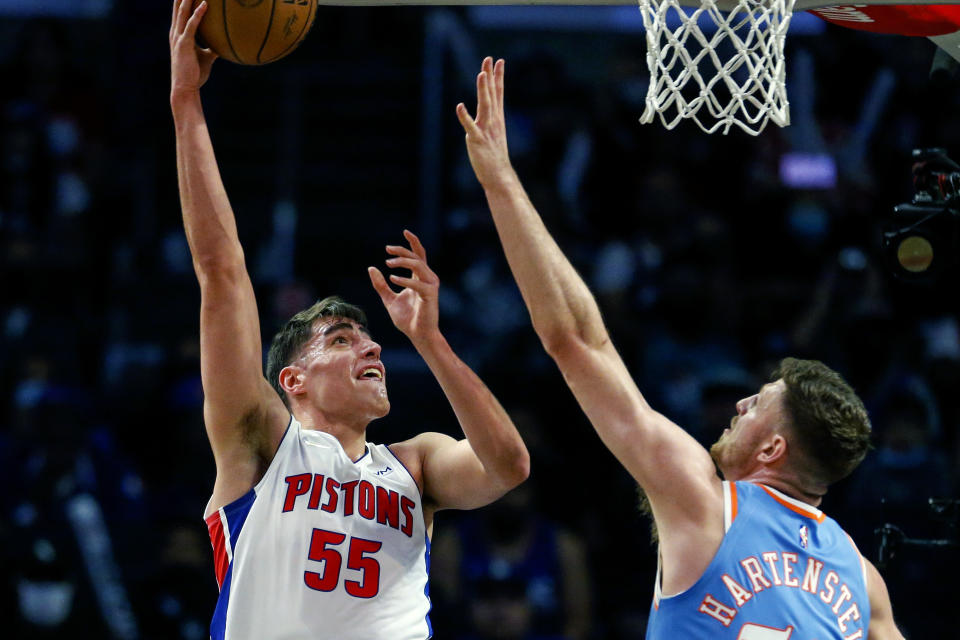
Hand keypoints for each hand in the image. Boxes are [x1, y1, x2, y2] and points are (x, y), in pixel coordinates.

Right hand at [169, 0, 217, 99]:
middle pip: (179, 9)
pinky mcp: (184, 44)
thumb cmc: (195, 74)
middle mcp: (176, 33)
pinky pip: (192, 25)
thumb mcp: (206, 58)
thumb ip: (212, 49)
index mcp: (179, 35)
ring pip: (183, 13)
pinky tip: (205, 4)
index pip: (180, 13)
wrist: (185, 88)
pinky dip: (198, 14)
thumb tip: (223, 45)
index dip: (183, 0)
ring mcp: (178, 38)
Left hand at [368, 230, 440, 344]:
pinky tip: (392, 279)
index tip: (404, 231)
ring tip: (389, 263)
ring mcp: (430, 286)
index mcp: (419, 278)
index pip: (419, 255)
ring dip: (403, 262)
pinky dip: (405, 280)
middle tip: (387, 250)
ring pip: (419, 265)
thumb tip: (371, 268)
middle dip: (403, 250)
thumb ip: (381, 285)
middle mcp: (427, 279)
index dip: (413, 242)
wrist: (418, 335)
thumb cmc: (407, 319)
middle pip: (417, 257)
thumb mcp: (389, 299)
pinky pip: (418, 283)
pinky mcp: (430, 295)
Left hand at [456, 57, 515, 189]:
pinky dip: (465, 116)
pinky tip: (460, 106)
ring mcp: (485, 130)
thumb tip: (489, 111)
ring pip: (484, 106)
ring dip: (483, 90)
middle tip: (489, 59)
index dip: (498, 77)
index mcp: (497, 119)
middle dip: (490, 76)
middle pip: (492, 95)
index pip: (499, 93)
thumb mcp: (495, 134)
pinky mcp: (476, 140)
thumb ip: (491, 121)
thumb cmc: (495, 157)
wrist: (499, 175)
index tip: (499, 61)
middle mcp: (493, 121)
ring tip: (481, 75)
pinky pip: (470, 127)